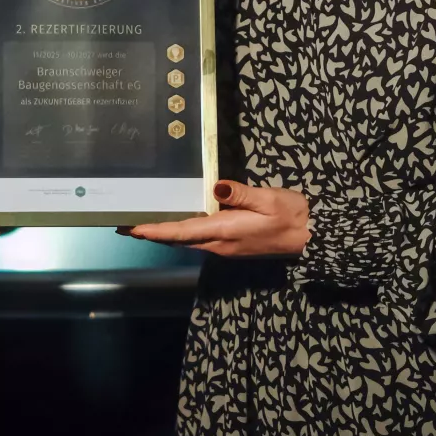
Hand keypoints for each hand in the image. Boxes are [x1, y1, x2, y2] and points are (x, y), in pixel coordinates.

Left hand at [121, 180, 308, 257]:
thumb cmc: (290, 215)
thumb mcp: (268, 199)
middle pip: (178, 239)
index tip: (132, 228)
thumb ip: (241, 194)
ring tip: (142, 223)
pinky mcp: (231, 245)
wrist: (309, 237)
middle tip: (125, 225)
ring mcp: (225, 247)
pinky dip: (180, 232)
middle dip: (152, 233)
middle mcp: (220, 244)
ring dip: (164, 233)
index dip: (156, 230)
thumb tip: (216, 187)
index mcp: (225, 231)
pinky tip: (175, 223)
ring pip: (187, 241)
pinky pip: (199, 239)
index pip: (182, 232)